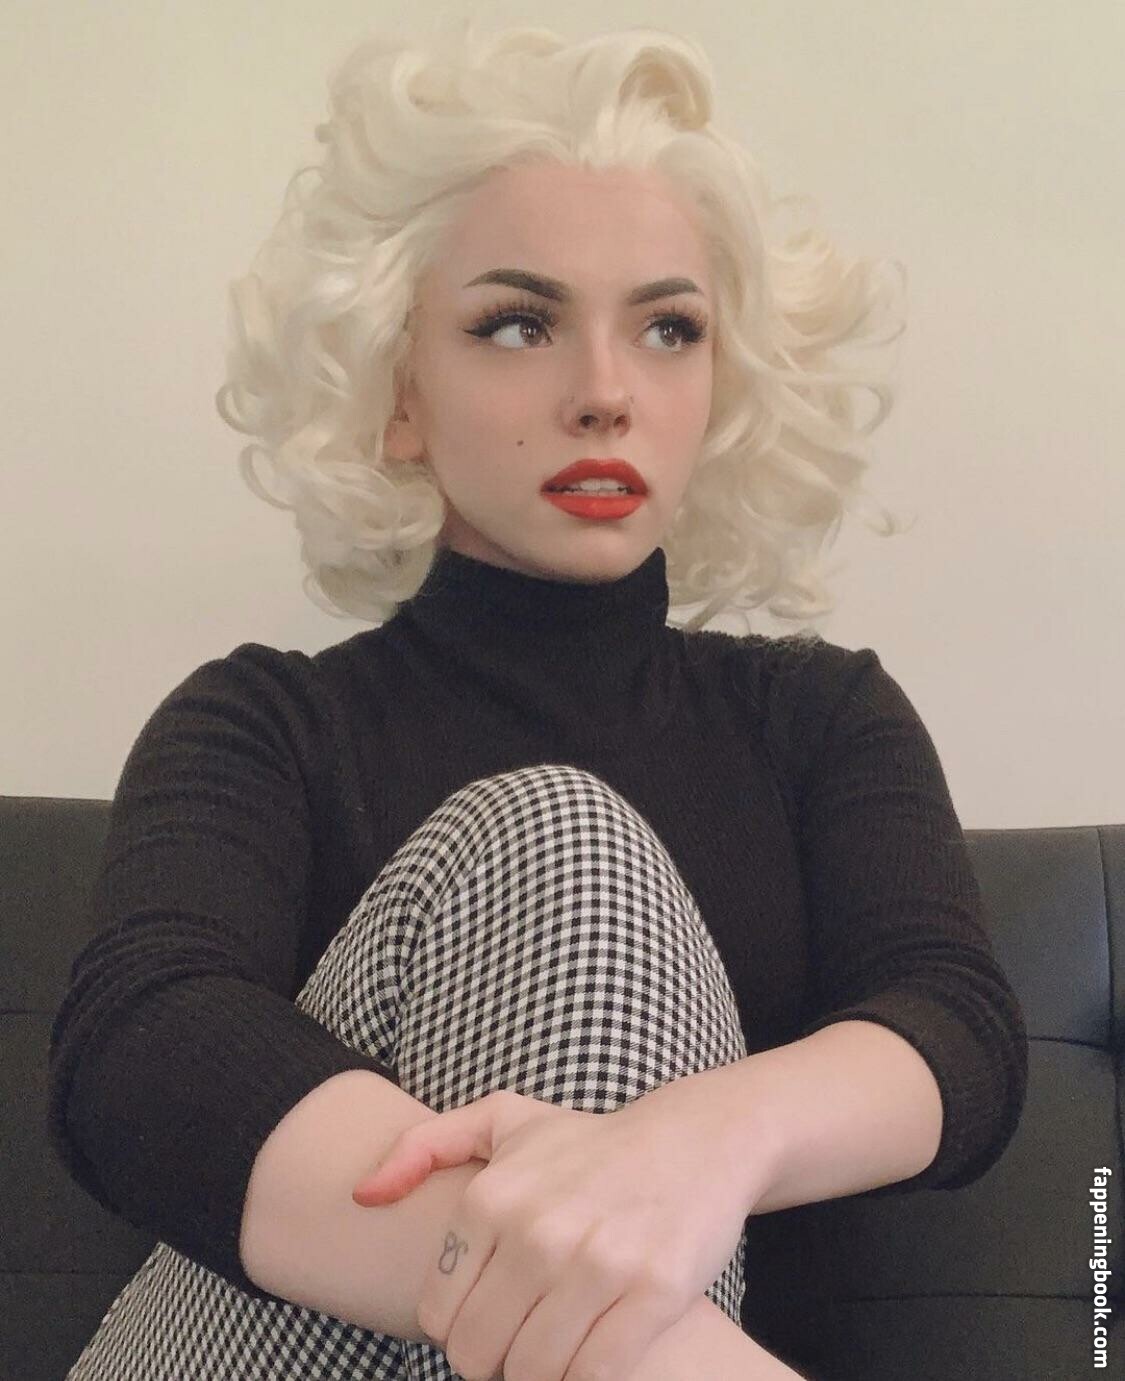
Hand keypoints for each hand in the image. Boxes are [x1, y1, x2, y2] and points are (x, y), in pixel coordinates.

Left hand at [351, 1076, 757, 1380]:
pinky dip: (587, 1376)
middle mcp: (537, 1230)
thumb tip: (361, 1196)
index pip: (437, 1317)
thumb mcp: (504, 1121)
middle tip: (523, 1335)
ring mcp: (596, 1264)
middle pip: (478, 1354)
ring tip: (559, 1340)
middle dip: (496, 1357)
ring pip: (532, 1373)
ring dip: (542, 1371)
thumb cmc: (589, 1143)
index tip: (491, 1311)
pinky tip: (596, 1346)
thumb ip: (423, 1147)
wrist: (694, 1140)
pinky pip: (593, 1376)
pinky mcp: (651, 1293)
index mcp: (492, 1196)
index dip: (461, 1327)